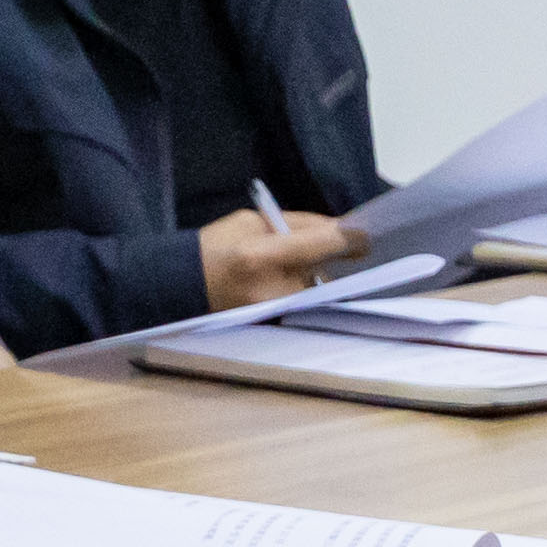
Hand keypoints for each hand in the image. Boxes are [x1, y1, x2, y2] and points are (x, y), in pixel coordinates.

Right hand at [198, 206, 363, 313]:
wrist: (180, 287)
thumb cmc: (213, 247)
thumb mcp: (250, 222)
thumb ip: (297, 225)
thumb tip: (339, 230)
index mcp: (262, 255)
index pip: (321, 245)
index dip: (349, 238)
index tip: (366, 236)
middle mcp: (274, 288)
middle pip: (327, 272)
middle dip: (332, 261)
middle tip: (332, 251)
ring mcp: (278, 312)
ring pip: (320, 290)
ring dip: (319, 278)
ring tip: (298, 270)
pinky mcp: (279, 324)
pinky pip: (308, 304)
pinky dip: (309, 292)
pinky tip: (295, 284)